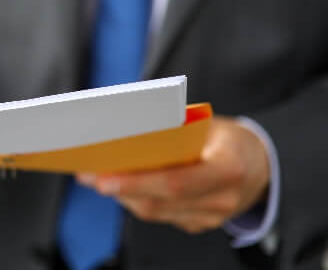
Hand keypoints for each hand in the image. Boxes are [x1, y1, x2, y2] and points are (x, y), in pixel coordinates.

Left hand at [77, 117, 269, 233]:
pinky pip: (161, 215)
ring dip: (121, 195)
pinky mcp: (200, 224)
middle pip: (160, 202)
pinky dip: (135, 199)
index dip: (136, 181)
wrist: (261, 166)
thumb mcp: (209, 125)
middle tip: (88, 176)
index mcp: (228, 168)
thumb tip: (126, 132)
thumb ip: (175, 131)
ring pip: (155, 212)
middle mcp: (222, 199)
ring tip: (93, 178)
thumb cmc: (227, 138)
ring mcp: (212, 217)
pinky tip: (117, 185)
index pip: (175, 182)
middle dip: (119, 189)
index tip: (103, 176)